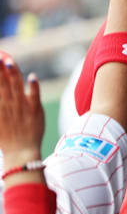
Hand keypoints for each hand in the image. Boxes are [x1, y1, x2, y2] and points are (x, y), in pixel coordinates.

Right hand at [0, 52, 42, 166]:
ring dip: (13, 73)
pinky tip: (32, 76)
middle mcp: (8, 104)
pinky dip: (34, 86)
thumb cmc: (7, 138)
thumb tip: (2, 92)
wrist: (21, 153)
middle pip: (3, 83)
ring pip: (16, 86)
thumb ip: (1, 104)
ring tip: (9, 61)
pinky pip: (35, 95)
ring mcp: (22, 106)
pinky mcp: (35, 110)